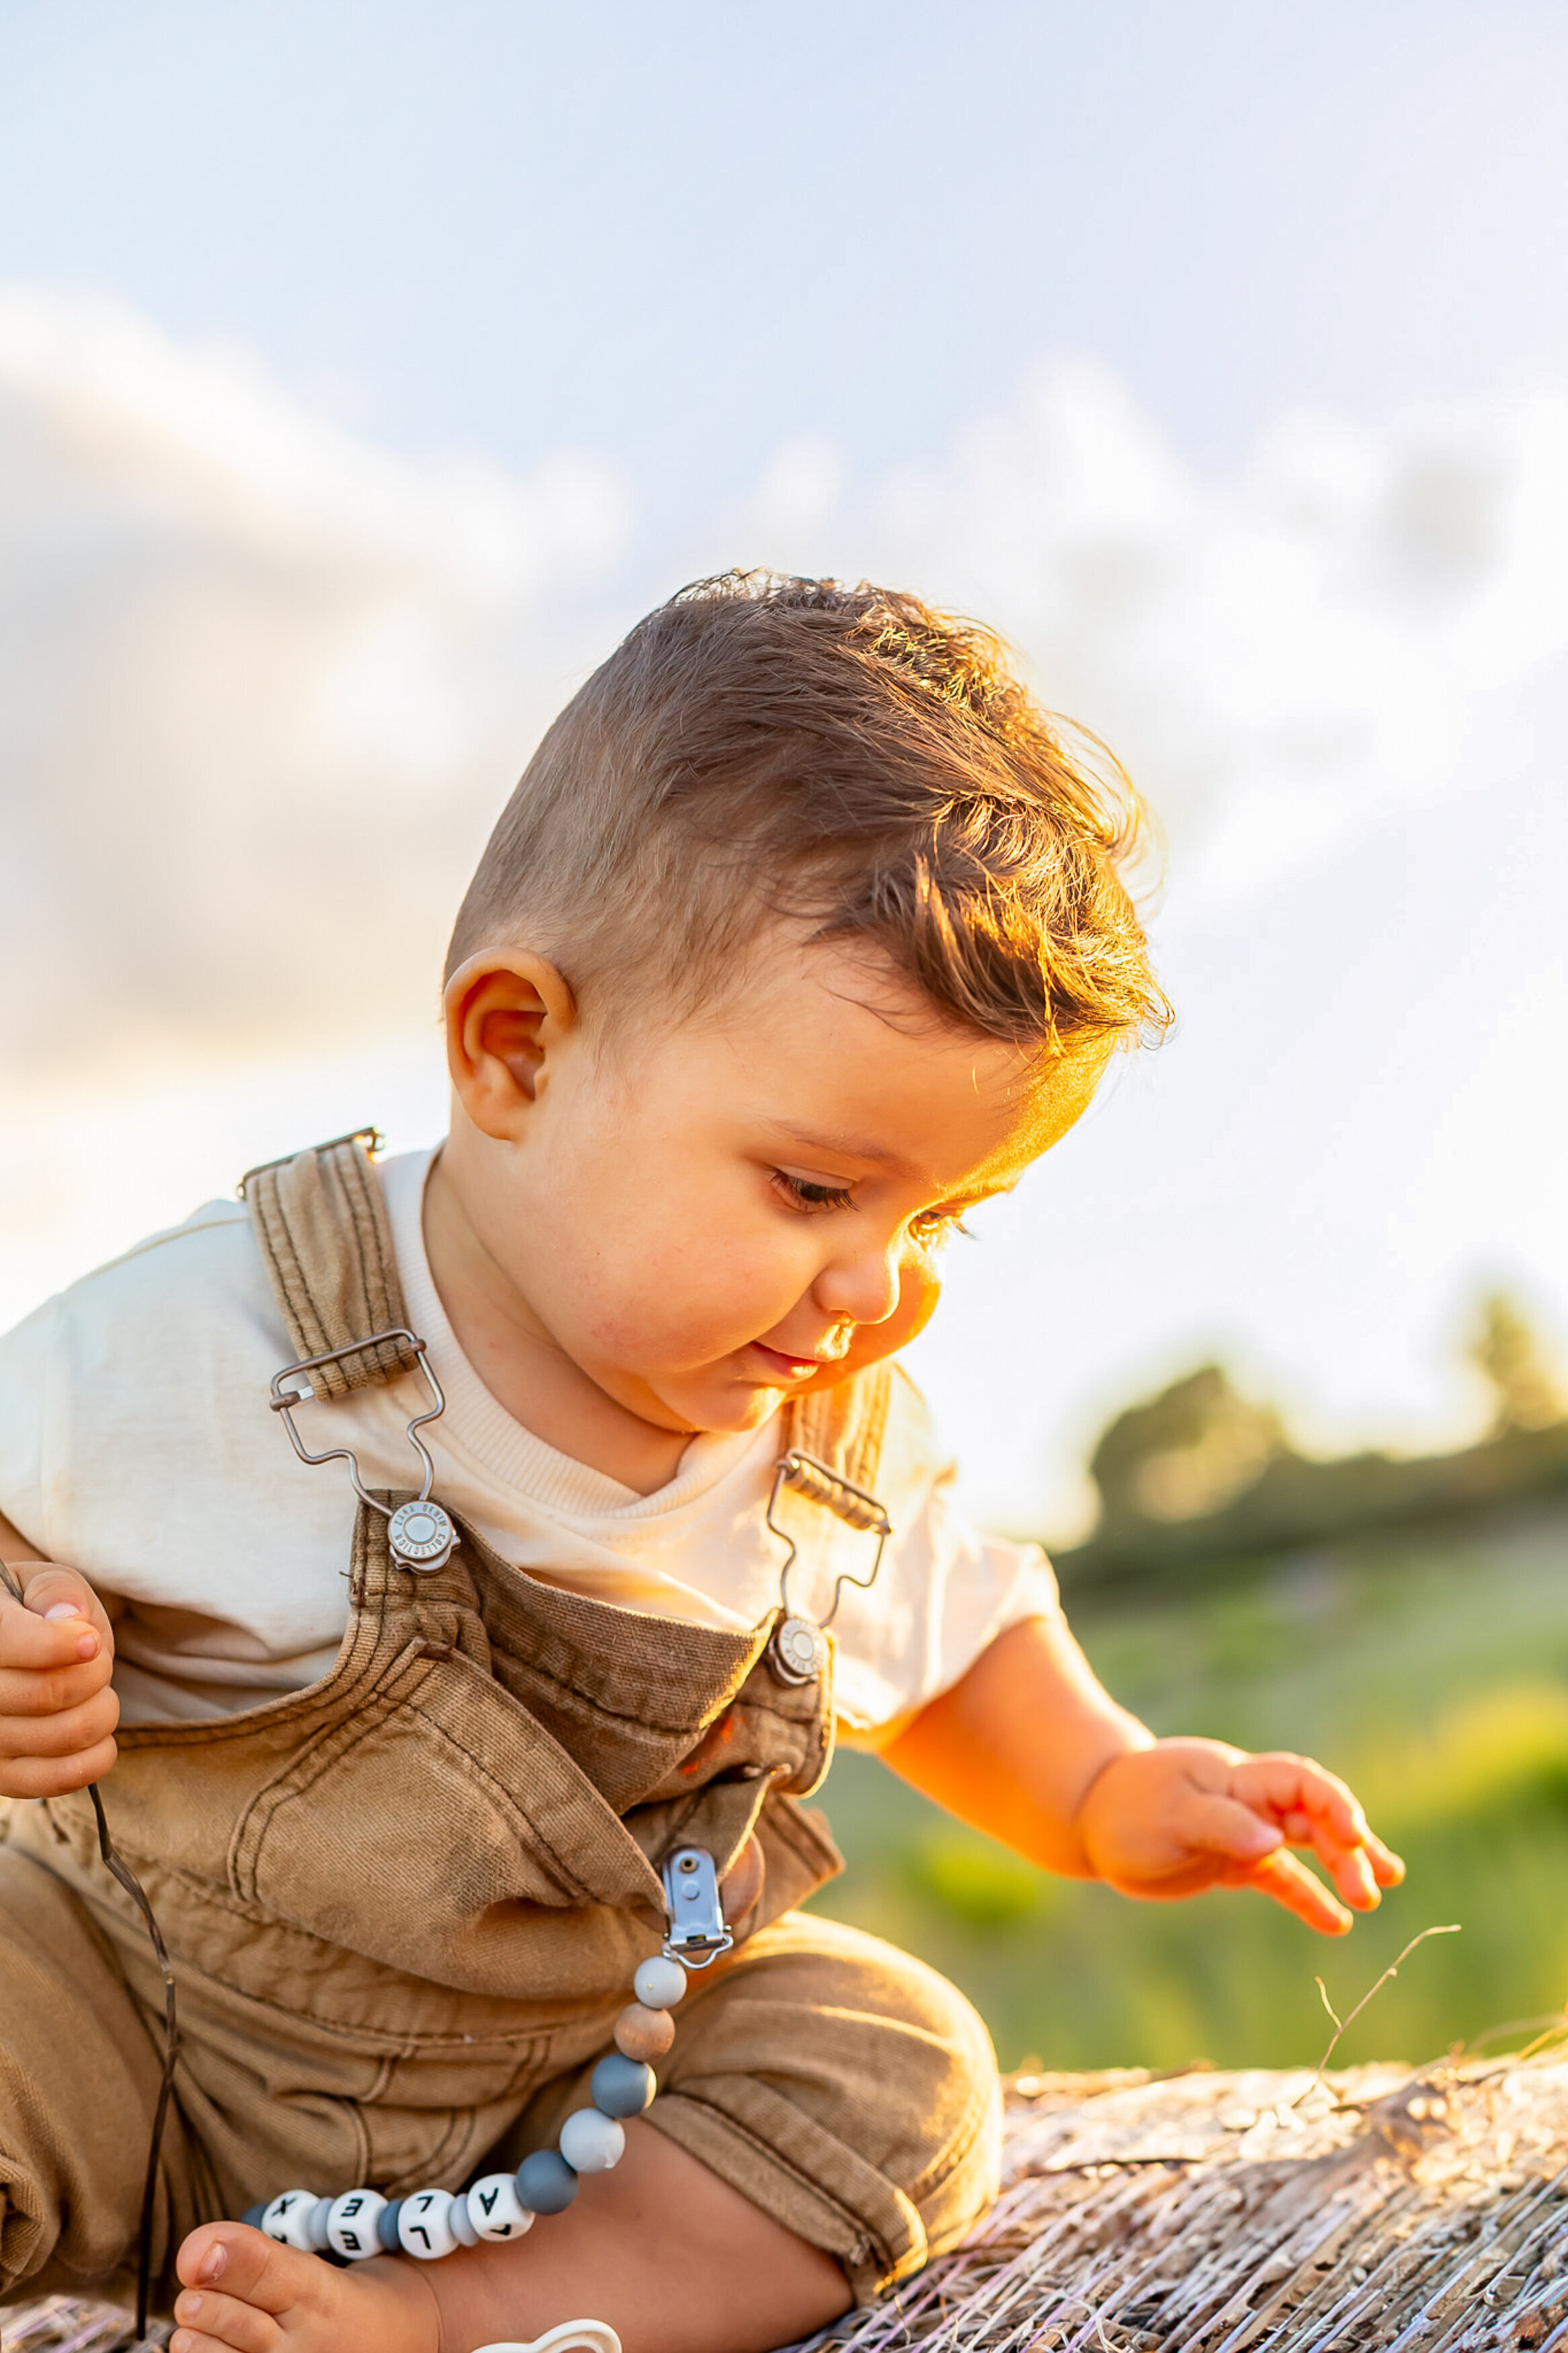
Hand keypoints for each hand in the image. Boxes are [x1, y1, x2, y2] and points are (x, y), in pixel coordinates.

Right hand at [0, 1558, 119, 1797]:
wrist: (14, 1655)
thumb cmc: (33, 1613)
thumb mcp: (42, 1583)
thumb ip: (56, 1591)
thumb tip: (69, 1619)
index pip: (13, 1643)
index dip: (62, 1644)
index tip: (91, 1641)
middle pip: (49, 1693)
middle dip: (95, 1673)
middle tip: (97, 1661)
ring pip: (62, 1735)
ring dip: (101, 1711)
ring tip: (96, 1693)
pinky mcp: (2, 1777)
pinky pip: (57, 1780)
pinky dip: (95, 1758)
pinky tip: (99, 1735)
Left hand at [1076, 1738, 1404, 1934]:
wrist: (1092, 1816)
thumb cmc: (1128, 1804)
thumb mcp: (1171, 1813)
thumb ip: (1222, 1824)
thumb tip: (1273, 1841)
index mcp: (1238, 1778)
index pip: (1301, 1783)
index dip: (1335, 1805)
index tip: (1357, 1836)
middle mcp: (1251, 1801)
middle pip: (1314, 1818)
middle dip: (1349, 1847)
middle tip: (1375, 1887)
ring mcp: (1245, 1832)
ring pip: (1307, 1845)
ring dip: (1342, 1868)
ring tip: (1374, 1897)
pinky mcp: (1235, 1862)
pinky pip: (1281, 1878)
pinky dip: (1308, 1898)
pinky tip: (1336, 1924)